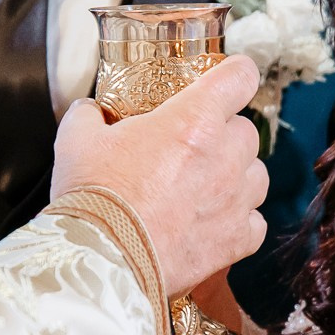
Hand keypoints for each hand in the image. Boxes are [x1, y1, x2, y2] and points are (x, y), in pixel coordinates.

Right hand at [52, 55, 269, 293]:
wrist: (102, 259)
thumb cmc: (93, 199)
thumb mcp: (77, 141)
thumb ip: (89, 117)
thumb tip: (89, 111)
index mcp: (193, 120)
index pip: (240, 77)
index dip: (235, 75)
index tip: (227, 79)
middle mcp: (224, 156)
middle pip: (246, 130)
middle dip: (224, 134)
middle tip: (192, 147)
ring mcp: (235, 200)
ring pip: (257, 175)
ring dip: (237, 176)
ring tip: (204, 186)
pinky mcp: (237, 240)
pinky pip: (254, 222)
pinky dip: (239, 221)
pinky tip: (213, 222)